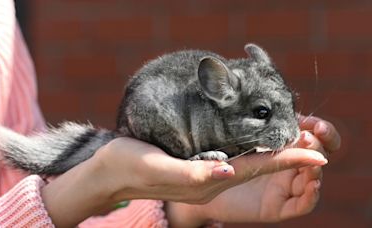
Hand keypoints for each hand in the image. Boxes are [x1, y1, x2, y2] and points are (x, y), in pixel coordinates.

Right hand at [41, 136, 326, 226]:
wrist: (109, 171)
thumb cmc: (129, 166)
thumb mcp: (157, 168)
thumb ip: (192, 173)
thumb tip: (228, 171)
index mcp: (206, 180)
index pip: (256, 169)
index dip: (287, 160)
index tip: (318, 154)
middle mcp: (211, 176)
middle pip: (259, 166)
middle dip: (289, 154)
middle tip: (314, 136)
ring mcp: (204, 170)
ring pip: (249, 160)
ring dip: (275, 149)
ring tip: (296, 134)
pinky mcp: (196, 160)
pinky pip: (232, 153)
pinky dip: (252, 144)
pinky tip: (257, 133)